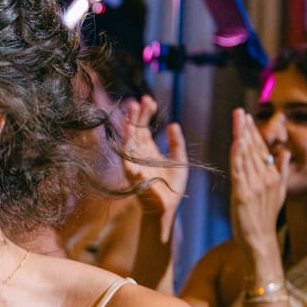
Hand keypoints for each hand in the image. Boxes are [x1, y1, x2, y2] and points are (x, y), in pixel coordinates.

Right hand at [120, 96, 188, 215]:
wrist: (167, 207)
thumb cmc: (172, 186)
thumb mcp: (179, 160)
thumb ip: (176, 143)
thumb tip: (173, 124)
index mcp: (148, 150)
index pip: (144, 128)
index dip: (145, 114)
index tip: (149, 100)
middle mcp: (139, 154)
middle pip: (136, 130)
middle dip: (137, 114)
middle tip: (141, 99)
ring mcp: (134, 163)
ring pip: (130, 139)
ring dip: (130, 123)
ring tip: (133, 108)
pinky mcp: (132, 174)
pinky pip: (127, 156)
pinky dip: (127, 143)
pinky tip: (128, 130)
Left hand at [228, 109, 286, 269]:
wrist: (260, 240)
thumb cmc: (266, 217)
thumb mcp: (279, 193)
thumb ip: (281, 171)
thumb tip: (285, 152)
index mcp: (274, 176)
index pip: (263, 150)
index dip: (254, 133)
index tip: (247, 118)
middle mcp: (267, 178)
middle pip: (255, 149)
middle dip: (247, 128)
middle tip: (240, 112)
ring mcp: (256, 185)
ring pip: (247, 155)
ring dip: (242, 135)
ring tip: (237, 119)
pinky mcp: (243, 193)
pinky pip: (240, 170)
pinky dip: (238, 154)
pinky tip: (236, 141)